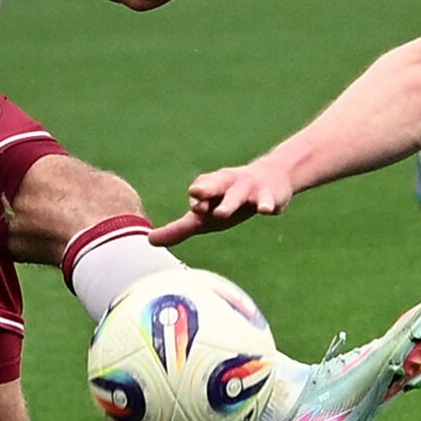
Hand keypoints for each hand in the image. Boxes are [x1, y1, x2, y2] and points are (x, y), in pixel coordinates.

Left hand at [146, 157, 296, 245]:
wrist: (272, 179)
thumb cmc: (230, 201)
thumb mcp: (205, 215)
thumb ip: (179, 229)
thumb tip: (149, 241)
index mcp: (210, 188)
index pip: (199, 193)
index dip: (197, 200)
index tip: (194, 209)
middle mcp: (227, 185)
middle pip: (214, 186)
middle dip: (205, 190)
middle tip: (195, 194)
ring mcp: (248, 189)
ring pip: (237, 196)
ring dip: (229, 203)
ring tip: (221, 212)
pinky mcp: (269, 195)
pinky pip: (267, 200)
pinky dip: (266, 205)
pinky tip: (264, 211)